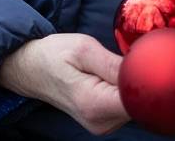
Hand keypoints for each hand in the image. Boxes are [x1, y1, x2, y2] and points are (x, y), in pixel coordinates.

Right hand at [0, 33, 129, 134]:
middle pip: (138, 104)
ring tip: (108, 68)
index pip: (137, 101)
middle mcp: (100, 122)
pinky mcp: (104, 122)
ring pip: (133, 106)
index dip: (145, 81)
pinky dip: (122, 91)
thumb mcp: (83, 48)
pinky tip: (108, 78)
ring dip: (128, 86)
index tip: (139, 63)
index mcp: (94, 104)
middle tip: (119, 60)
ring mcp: (102, 125)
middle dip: (136, 81)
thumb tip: (140, 71)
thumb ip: (112, 63)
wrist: (30, 69)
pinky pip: (125, 106)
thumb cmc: (53, 55)